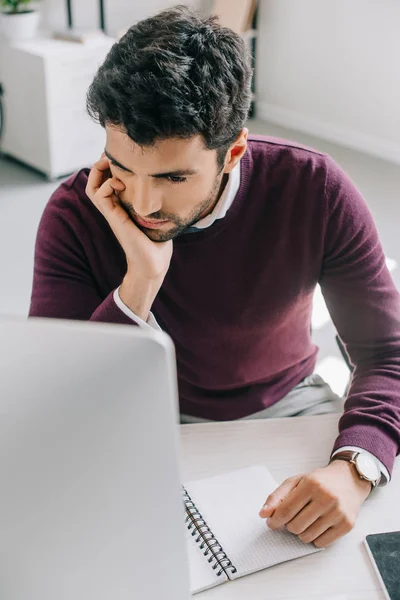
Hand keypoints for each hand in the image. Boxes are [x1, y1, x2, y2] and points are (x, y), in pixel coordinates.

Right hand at [86, 156, 172, 319]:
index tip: (122, 156)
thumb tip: (176, 185)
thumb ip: (160, 201)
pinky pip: (100, 196)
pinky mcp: (114, 218)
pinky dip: (107, 184)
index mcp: (121, 206)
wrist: (154, 263)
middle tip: (112, 154)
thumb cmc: (158, 242)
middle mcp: (113, 208)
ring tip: (110, 163)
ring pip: (92, 186)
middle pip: (94, 180)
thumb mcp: (158, 215)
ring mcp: (112, 213)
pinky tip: (121, 183)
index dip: (109, 166)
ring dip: (98, 171)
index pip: (106, 180)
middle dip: (100, 163)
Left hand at [259, 460, 371, 547]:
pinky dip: (315, 538)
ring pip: (307, 537)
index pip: (285, 511)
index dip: (274, 520)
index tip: (271, 523)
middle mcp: (326, 497)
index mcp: (311, 484)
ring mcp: (338, 512)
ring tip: (306, 520)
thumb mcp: (296, 481)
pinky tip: (317, 526)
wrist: (349, 480)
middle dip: (289, 525)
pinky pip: (322, 543)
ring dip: (301, 532)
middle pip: (295, 526)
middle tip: (293, 517)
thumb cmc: (320, 481)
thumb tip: (263, 514)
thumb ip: (277, 496)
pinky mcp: (347, 525)